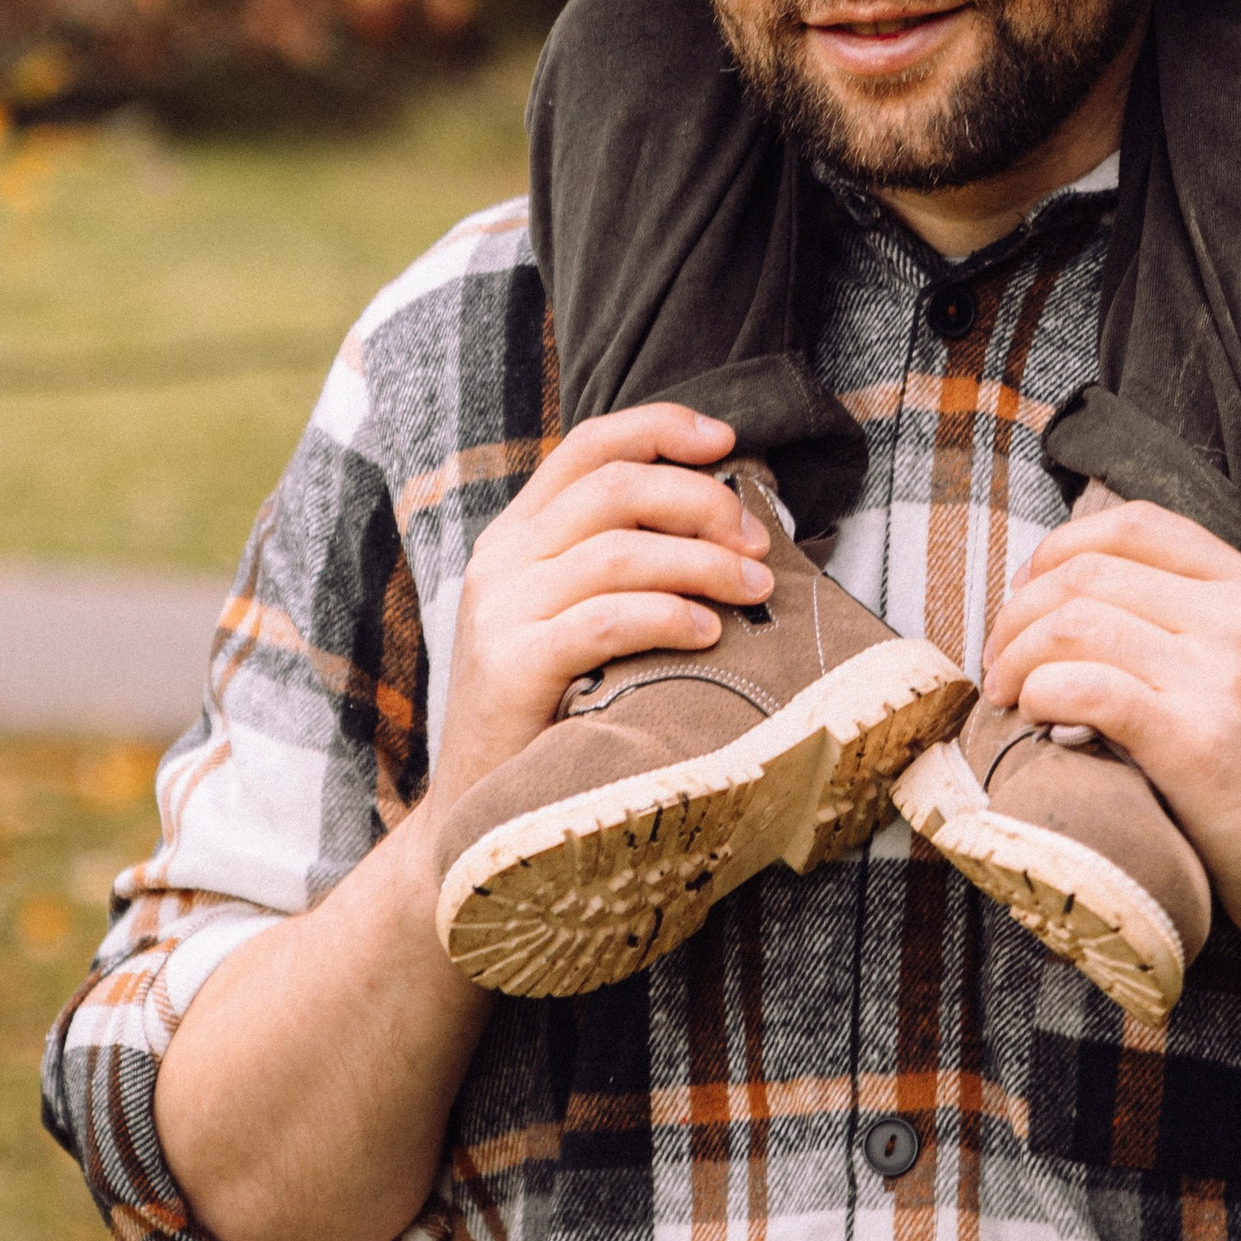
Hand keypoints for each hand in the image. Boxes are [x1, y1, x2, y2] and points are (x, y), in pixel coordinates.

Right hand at [422, 403, 772, 860]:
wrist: (481, 811)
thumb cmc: (551, 708)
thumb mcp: (573, 617)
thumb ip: (620, 563)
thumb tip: (727, 523)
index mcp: (517, 533)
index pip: (588, 446)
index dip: (660, 429)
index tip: (728, 441)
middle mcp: (502, 558)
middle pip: (616, 489)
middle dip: (701, 503)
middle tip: (759, 543)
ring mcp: (500, 610)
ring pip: (618, 550)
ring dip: (702, 562)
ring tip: (754, 589)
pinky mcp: (511, 665)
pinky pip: (606, 619)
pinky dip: (669, 616)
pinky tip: (710, 633)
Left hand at [981, 500, 1240, 972]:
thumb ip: (1201, 623)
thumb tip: (1085, 602)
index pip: (1134, 524)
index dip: (1059, 551)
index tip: (1027, 596)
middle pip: (1089, 571)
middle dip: (1020, 610)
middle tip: (999, 662)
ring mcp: (1221, 678)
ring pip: (1074, 622)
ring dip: (1017, 656)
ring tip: (1006, 696)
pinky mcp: (1195, 743)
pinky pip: (1085, 687)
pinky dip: (1039, 693)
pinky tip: (1033, 720)